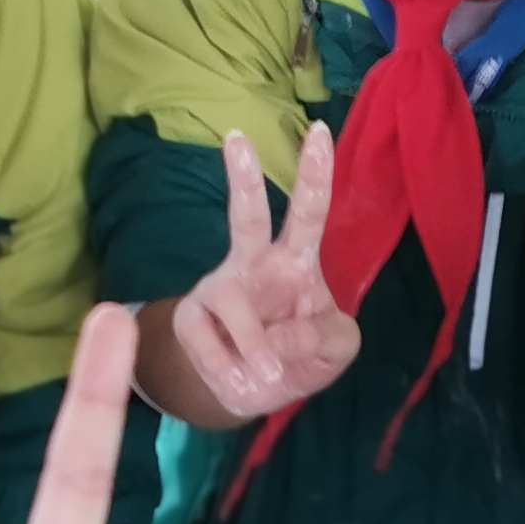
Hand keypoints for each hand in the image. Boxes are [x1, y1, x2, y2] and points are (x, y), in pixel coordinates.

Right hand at [168, 123, 359, 419]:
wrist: (253, 392)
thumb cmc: (299, 355)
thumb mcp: (334, 350)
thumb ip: (325, 338)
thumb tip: (280, 336)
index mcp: (296, 261)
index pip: (309, 211)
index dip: (316, 174)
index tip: (319, 131)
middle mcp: (253, 263)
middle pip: (247, 217)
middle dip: (244, 178)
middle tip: (237, 136)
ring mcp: (218, 288)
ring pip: (229, 301)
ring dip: (251, 343)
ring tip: (268, 376)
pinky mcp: (190, 318)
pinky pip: (207, 342)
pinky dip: (229, 369)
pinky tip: (240, 383)